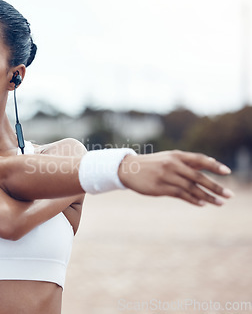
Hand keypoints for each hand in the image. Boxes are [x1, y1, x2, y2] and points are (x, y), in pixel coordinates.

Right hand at [118, 150, 233, 206]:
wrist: (129, 169)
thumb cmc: (153, 164)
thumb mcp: (169, 158)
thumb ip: (188, 162)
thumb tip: (211, 164)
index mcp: (176, 155)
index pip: (199, 159)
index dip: (214, 165)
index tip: (227, 172)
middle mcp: (172, 165)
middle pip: (198, 177)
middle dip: (215, 187)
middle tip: (229, 195)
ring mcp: (166, 176)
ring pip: (191, 188)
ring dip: (207, 197)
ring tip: (220, 203)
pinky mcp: (160, 188)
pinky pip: (180, 194)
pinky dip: (193, 200)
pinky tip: (202, 203)